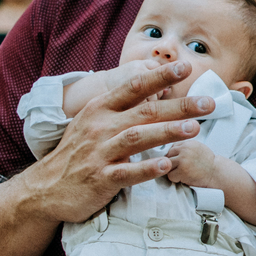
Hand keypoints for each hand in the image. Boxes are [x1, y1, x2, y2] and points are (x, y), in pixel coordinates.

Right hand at [26, 61, 213, 224]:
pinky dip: (147, 168)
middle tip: (209, 103)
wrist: (45, 188)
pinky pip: (127, 173)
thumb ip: (121, 107)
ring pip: (137, 138)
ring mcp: (100, 153)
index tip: (186, 67)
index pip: (134, 87)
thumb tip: (152, 88)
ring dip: (167, 132)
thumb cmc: (78, 152)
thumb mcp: (93, 121)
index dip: (160, 76)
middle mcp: (100, 127)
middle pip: (145, 111)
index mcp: (100, 109)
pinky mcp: (100, 179)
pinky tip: (167, 164)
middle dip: (179, 106)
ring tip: (195, 129)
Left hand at [163, 140, 216, 187]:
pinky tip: (185, 177)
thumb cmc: (206, 163)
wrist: (217, 174)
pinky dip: (176, 179)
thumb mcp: (197, 148)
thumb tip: (167, 149)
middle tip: (184, 167)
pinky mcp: (182, 171)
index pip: (172, 147)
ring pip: (167, 165)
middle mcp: (185, 149)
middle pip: (167, 156)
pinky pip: (170, 176)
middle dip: (173, 163)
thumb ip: (184, 147)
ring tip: (185, 172)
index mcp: (188, 142)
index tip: (183, 161)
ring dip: (173, 171)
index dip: (175, 156)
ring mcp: (183, 159)